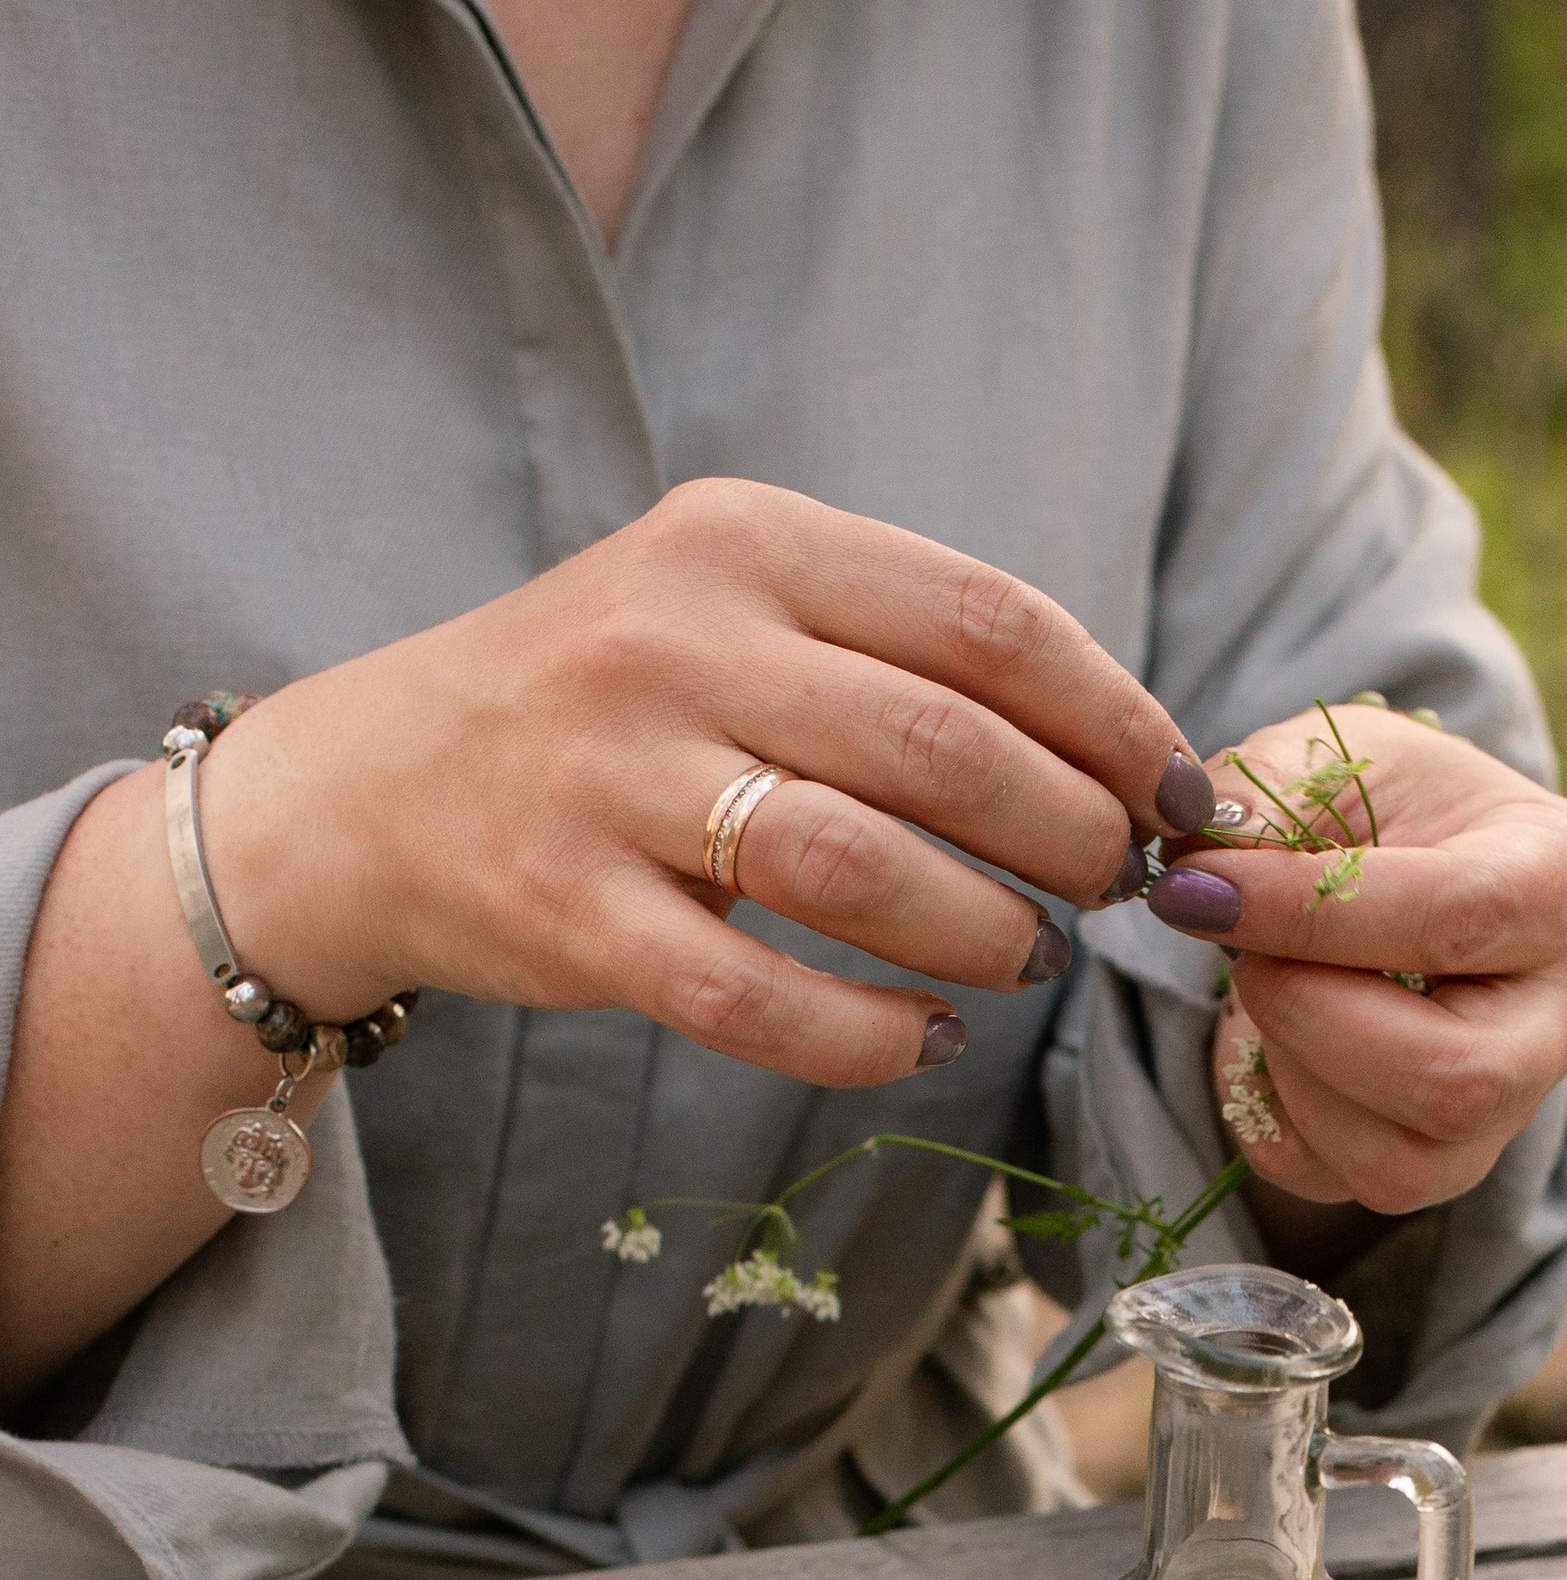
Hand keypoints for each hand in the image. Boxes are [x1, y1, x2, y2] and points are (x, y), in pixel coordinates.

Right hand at [196, 481, 1218, 1084]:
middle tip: (1114, 890)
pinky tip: (925, 1038)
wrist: (373, 785)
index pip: (988, 623)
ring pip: (862, 871)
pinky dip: (867, 1034)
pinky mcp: (571, 912)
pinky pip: (756, 996)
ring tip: (1031, 958)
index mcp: (746, 541)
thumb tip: (1117, 753)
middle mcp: (676, 642)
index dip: (1116, 721)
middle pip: (945, 750)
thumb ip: (897, 653)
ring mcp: (614, 780)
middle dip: (1070, 836)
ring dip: (985, 932)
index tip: (1180, 796)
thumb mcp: (736, 610)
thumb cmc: (613, 707)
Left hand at [1147, 706, 1566, 1214]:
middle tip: (1242, 956)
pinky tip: (1272, 1041)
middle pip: (1453, 1080)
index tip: (1199, 889)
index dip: (1308, 914)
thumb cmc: (1399, 808)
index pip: (1452, 920)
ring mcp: (1517, 1110)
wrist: (1432, 876)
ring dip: (1289, 1075)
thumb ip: (1277, 787)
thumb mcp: (1350, 755)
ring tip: (1262, 990)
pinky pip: (1337, 1182)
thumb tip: (1203, 858)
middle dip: (1310, 1020)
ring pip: (1397, 1163)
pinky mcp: (1449, 1167)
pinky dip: (1272, 1115)